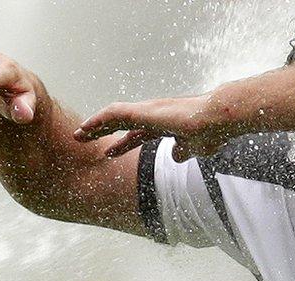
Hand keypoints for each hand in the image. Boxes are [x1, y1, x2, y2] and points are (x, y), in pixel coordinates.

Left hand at [73, 95, 227, 161]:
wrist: (216, 119)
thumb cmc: (211, 132)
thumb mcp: (194, 148)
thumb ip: (183, 151)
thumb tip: (175, 156)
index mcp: (164, 124)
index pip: (137, 133)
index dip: (122, 144)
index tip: (107, 152)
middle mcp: (153, 114)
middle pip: (121, 123)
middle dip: (101, 132)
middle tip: (83, 139)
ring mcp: (147, 111)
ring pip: (113, 116)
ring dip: (95, 125)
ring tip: (78, 134)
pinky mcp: (143, 111)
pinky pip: (113, 114)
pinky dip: (98, 119)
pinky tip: (86, 126)